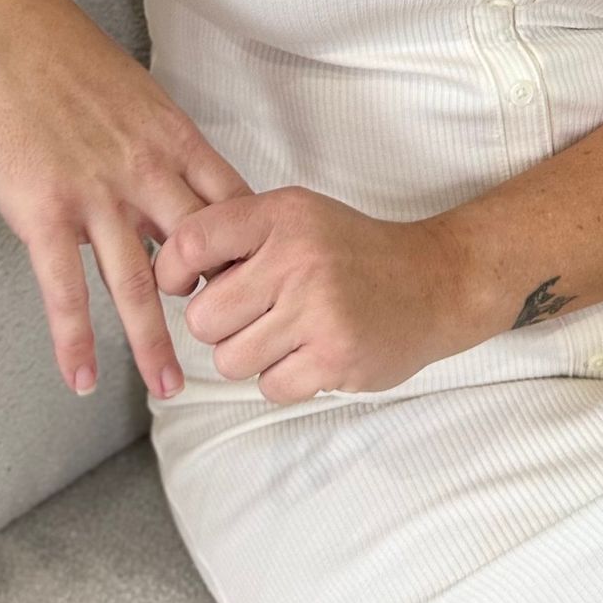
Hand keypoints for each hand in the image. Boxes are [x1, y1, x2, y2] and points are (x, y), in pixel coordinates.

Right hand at [0, 0, 253, 400]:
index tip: (269, 290)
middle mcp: (146, 172)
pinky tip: (80, 377)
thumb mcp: (135, 94)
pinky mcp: (43, 210)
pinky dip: (74, 339)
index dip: (254, 253)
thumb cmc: (65, 56)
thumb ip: (156, 144)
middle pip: (200, 254)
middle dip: (223, 307)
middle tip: (239, 352)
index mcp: (173, 140)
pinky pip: (64, 288)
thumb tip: (171, 180)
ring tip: (171, 389)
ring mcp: (96, 195)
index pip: (233, 208)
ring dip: (155, 343)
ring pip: (138, 284)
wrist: (2, 29)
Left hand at [152, 187, 475, 403]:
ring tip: (289, 333)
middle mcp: (297, 258)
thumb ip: (239, 234)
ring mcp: (318, 310)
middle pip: (203, 319)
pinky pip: (269, 387)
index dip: (172, 272)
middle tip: (256, 314)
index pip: (190, 243)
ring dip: (253, 356)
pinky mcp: (335, 357)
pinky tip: (312, 353)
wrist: (435, 282)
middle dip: (221, 326)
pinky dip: (285, 378)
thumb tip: (167, 269)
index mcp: (281, 215)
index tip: (189, 284)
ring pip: (230, 360)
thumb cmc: (355, 252)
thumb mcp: (299, 217)